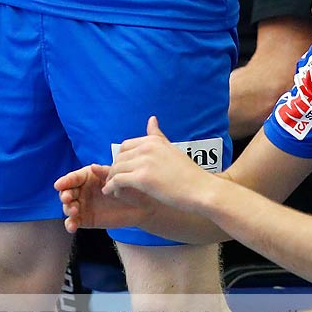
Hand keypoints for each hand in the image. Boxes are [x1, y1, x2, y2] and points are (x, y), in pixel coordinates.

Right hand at [56, 162, 156, 232]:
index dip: (65, 181)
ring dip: (67, 208)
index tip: (59, 185)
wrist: (140, 207)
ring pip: (68, 207)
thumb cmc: (129, 188)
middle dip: (64, 195)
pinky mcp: (85, 219)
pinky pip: (74, 222)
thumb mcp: (117, 177)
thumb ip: (105, 173)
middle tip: (68, 198)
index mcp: (88, 177)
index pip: (73, 178)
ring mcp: (83, 205)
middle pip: (67, 192)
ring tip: (74, 210)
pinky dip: (70, 224)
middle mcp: (83, 190)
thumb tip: (93, 167)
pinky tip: (72, 226)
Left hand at [101, 117, 217, 212]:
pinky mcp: (142, 178)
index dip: (121, 158)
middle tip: (115, 180)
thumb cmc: (189, 174)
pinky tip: (110, 192)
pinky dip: (110, 187)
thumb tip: (151, 119)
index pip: (126, 146)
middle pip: (119, 157)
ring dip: (111, 179)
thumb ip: (158, 136)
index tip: (122, 169)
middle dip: (115, 169)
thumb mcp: (172, 149)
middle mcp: (147, 147)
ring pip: (116, 168)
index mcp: (153, 140)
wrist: (201, 190)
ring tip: (111, 188)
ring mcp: (144, 162)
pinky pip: (117, 180)